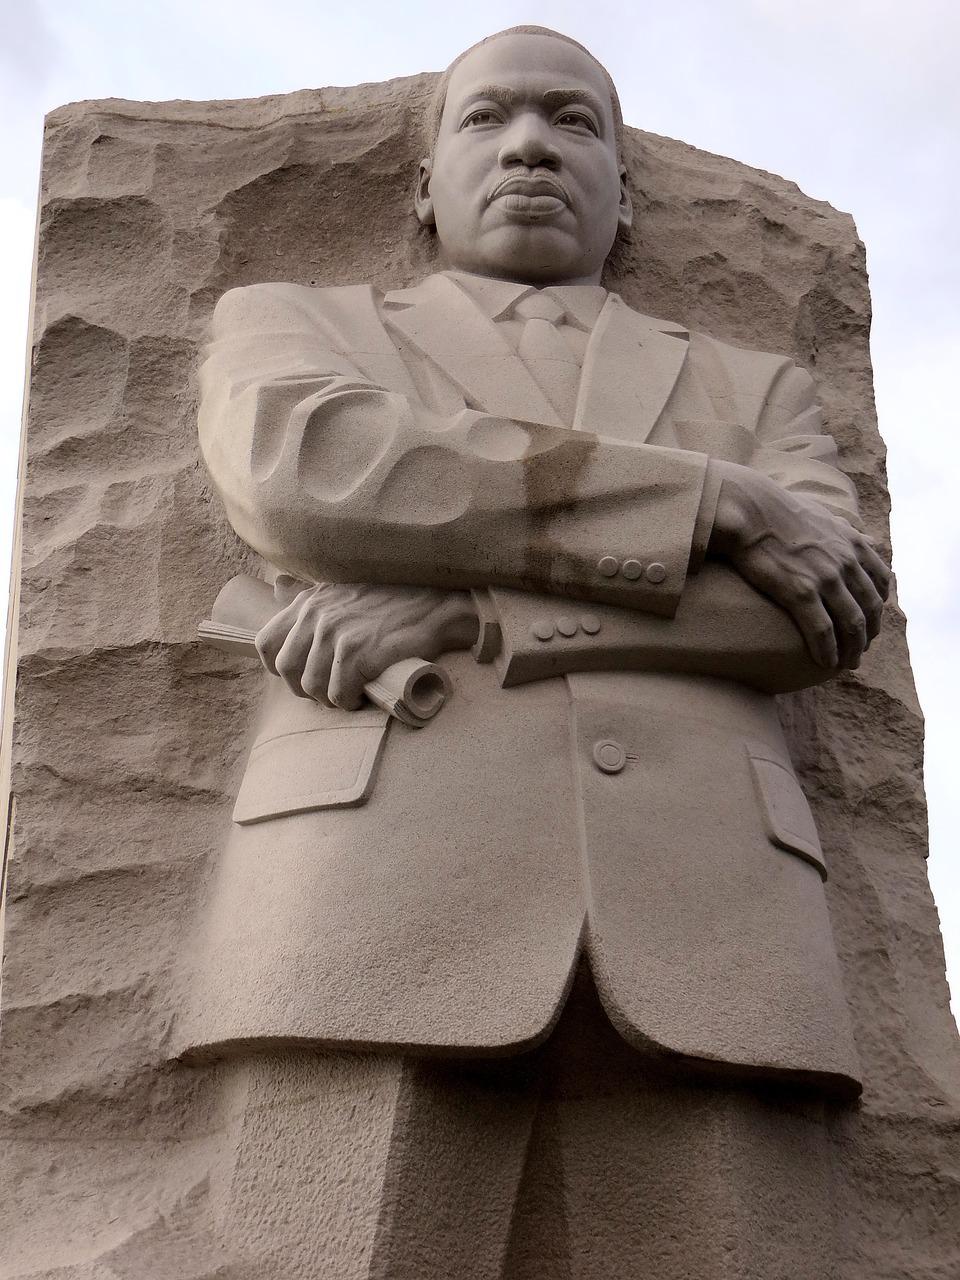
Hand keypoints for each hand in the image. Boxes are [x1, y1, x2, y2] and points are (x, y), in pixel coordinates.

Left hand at [255, 582, 478, 707]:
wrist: (435, 606)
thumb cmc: (391, 602)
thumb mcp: (341, 590)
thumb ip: (308, 594)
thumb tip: (276, 585)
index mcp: (308, 602)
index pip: (266, 643)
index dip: (278, 668)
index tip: (300, 677)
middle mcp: (317, 616)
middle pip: (287, 670)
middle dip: (305, 689)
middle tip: (330, 691)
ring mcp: (336, 634)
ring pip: (312, 687)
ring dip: (330, 699)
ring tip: (350, 694)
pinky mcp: (358, 653)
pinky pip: (339, 693)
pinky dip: (349, 702)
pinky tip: (362, 697)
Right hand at [708, 460, 889, 668]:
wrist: (749, 509)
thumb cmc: (779, 511)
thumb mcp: (825, 516)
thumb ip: (849, 531)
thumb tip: (868, 540)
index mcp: (853, 544)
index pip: (881, 582)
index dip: (879, 606)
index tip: (870, 621)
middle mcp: (846, 562)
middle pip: (870, 608)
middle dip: (869, 635)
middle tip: (860, 651)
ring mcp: (826, 578)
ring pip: (852, 624)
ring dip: (853, 650)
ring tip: (846, 664)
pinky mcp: (800, 592)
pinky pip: (822, 631)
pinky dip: (828, 651)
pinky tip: (826, 663)